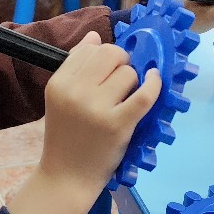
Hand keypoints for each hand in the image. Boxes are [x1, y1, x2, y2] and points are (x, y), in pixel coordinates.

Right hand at [6, 33, 161, 213]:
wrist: (67, 177)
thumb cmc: (66, 137)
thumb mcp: (60, 98)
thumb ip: (75, 66)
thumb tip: (95, 36)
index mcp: (59, 82)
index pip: (90, 49)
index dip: (105, 55)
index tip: (110, 68)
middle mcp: (75, 92)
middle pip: (112, 55)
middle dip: (122, 63)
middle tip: (120, 83)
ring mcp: (97, 108)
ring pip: (129, 73)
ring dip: (133, 82)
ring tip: (124, 99)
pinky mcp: (118, 125)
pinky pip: (144, 95)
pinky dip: (154, 84)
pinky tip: (155, 79)